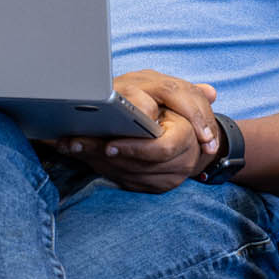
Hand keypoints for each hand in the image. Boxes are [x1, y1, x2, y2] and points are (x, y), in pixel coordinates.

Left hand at [52, 69, 219, 193]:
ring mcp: (163, 180)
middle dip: (100, 152)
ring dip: (92, 159)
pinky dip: (96, 166)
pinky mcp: (150, 187)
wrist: (199, 143)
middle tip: (73, 142)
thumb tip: (210, 92)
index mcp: (187, 139)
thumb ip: (190, 94)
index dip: (135, 148)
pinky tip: (76, 153)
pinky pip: (121, 179)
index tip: (110, 144)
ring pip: (123, 173)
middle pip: (134, 164)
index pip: (161, 149)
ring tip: (67, 145)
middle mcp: (177, 165)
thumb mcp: (188, 98)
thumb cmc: (187, 112)